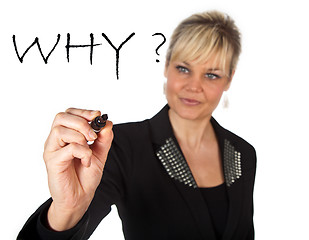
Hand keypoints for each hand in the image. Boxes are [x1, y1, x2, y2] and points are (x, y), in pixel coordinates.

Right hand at [43, 108, 112, 230]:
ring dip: (81, 137)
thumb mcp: (100, 154)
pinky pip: (68, 148)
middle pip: (61, 117)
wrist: (81, 198)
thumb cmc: (86, 175)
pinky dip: (83, 152)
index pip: (69, 113)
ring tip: (90, 150)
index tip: (97, 115)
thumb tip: (107, 123)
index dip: (83, 112)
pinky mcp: (52, 162)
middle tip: (94, 136)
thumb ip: (104, 138)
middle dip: (82, 122)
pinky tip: (87, 162)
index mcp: (66, 135)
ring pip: (60, 130)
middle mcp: (56, 140)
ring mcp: (52, 150)